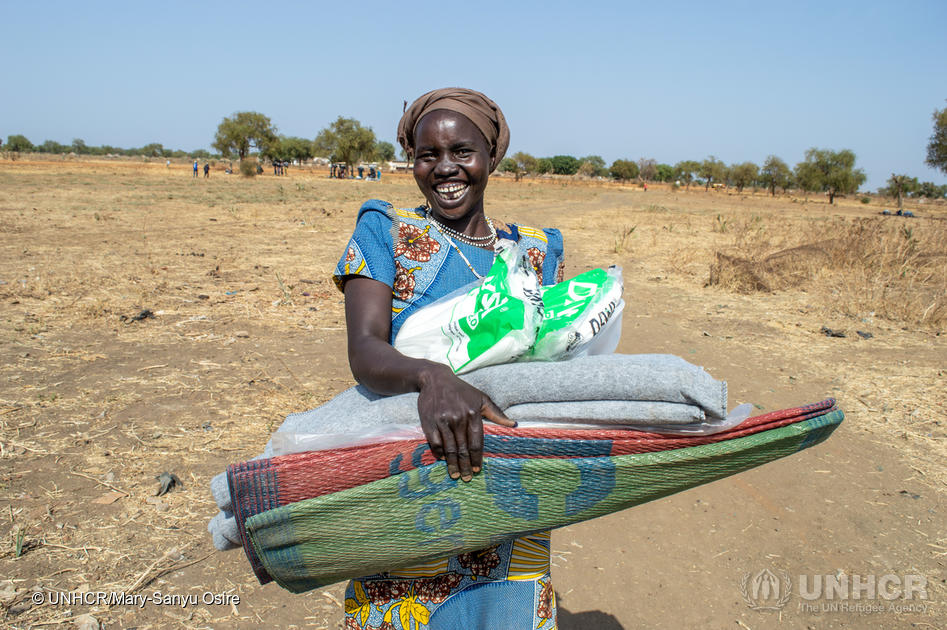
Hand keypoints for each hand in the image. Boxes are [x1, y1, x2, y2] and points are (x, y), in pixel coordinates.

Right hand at [417, 364, 515, 481]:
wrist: (435, 379)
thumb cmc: (461, 390)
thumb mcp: (481, 398)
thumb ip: (496, 413)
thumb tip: (514, 425)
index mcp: (473, 413)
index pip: (476, 442)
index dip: (477, 458)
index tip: (477, 470)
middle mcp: (458, 418)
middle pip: (463, 448)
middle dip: (465, 465)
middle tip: (466, 478)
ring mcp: (443, 421)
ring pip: (449, 448)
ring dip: (452, 464)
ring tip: (455, 475)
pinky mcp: (429, 422)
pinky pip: (435, 443)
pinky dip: (439, 454)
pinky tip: (443, 460)